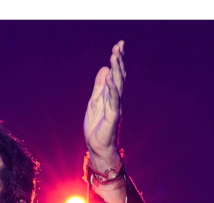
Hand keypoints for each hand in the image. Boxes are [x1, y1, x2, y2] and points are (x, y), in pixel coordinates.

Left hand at [83, 40, 124, 171]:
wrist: (97, 146)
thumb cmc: (96, 126)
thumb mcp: (94, 101)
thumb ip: (99, 86)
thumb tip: (105, 68)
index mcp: (111, 94)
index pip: (116, 74)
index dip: (117, 60)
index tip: (118, 45)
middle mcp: (116, 99)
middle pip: (119, 76)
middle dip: (119, 61)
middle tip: (119, 46)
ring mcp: (115, 107)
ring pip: (118, 85)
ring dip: (116, 70)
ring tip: (115, 56)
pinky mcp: (112, 117)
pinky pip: (113, 101)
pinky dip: (112, 89)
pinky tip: (110, 78)